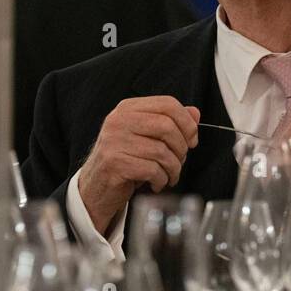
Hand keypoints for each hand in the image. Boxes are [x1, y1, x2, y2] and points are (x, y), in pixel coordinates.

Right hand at [76, 96, 198, 235]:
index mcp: (128, 108)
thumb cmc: (124, 160)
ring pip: (162, 151)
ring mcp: (114, 141)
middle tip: (179, 161)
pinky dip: (161, 180)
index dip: (187, 123)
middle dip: (181, 148)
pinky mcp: (114, 163)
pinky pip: (152, 169)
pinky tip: (156, 183)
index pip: (167, 104)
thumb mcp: (146, 137)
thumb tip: (194, 113)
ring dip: (173, 169)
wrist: (95, 187)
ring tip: (169, 176)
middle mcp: (119, 120)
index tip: (191, 140)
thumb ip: (170, 123)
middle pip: (167, 126)